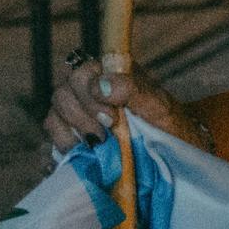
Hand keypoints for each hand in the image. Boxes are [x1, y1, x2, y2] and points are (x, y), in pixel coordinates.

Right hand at [42, 56, 183, 153]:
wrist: (174, 149)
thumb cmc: (169, 124)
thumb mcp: (159, 106)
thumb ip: (133, 89)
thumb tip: (101, 85)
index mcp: (109, 73)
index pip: (80, 72)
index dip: (88, 95)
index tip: (111, 119)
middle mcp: (89, 89)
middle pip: (62, 95)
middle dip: (80, 118)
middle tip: (104, 136)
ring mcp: (78, 112)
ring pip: (54, 117)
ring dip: (71, 135)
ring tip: (96, 148)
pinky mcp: (73, 135)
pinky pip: (55, 139)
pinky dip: (64, 147)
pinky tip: (83, 155)